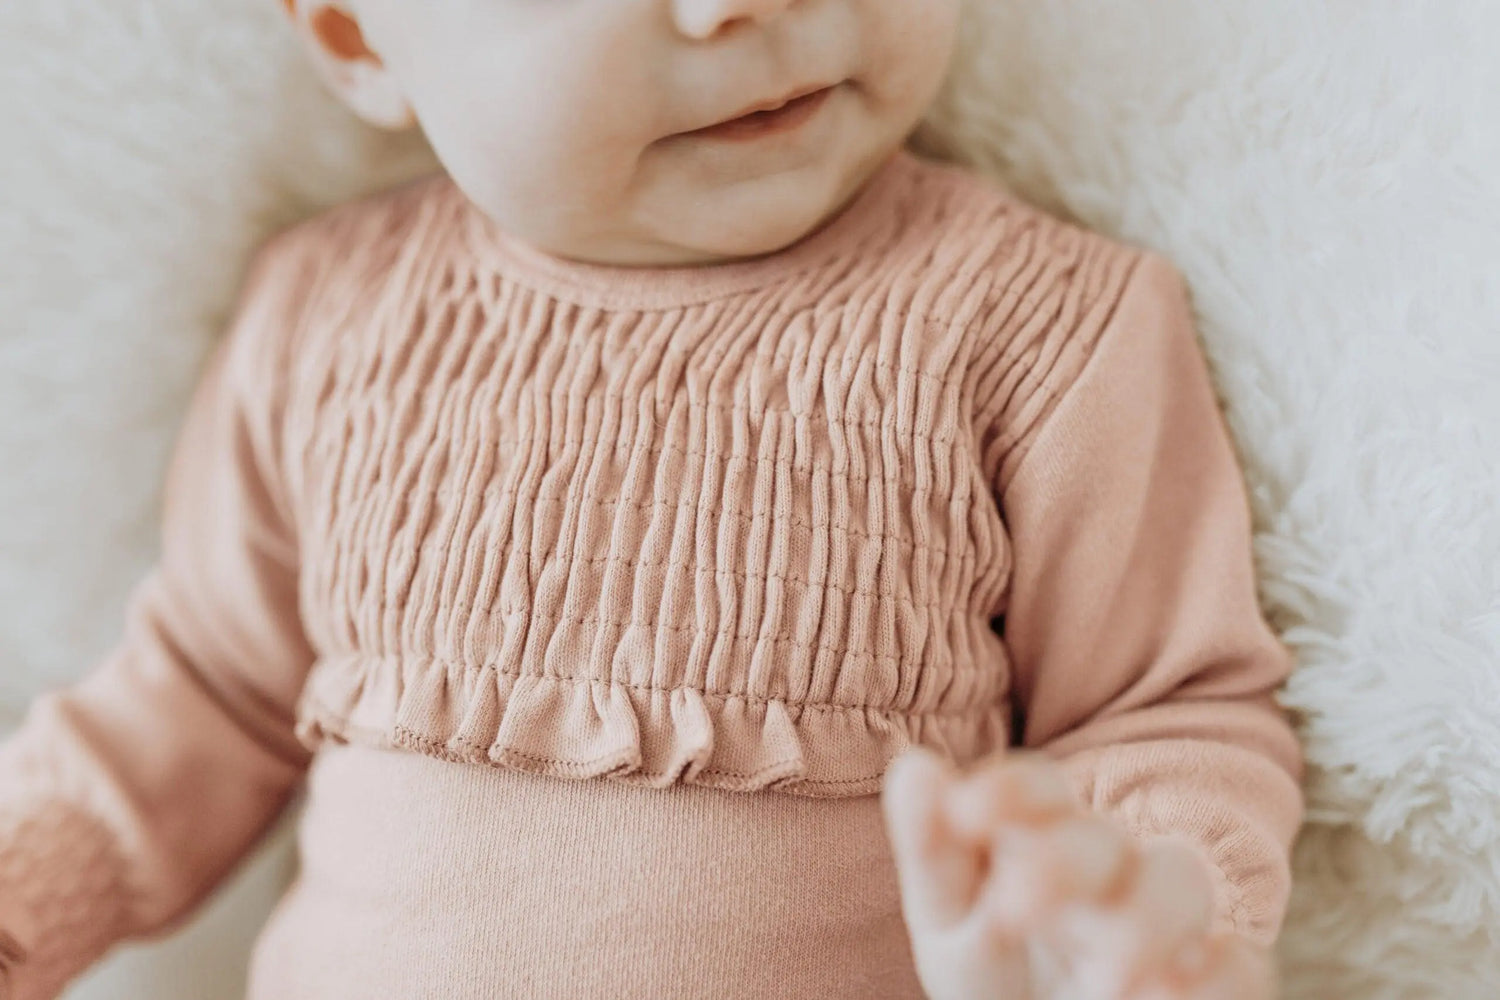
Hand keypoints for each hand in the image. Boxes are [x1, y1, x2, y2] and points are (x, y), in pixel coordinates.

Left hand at [880, 746, 1274, 999]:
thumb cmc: (997, 963)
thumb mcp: (951, 913)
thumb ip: (932, 849)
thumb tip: (913, 767)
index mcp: (1040, 838)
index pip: (1038, 788)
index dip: (1010, 792)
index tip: (964, 813)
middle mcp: (1107, 871)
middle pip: (1101, 841)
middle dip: (1065, 865)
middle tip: (1014, 911)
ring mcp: (1165, 926)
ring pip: (1180, 887)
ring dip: (1147, 922)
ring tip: (1107, 979)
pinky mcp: (1211, 983)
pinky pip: (1243, 970)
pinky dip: (1222, 977)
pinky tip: (1175, 990)